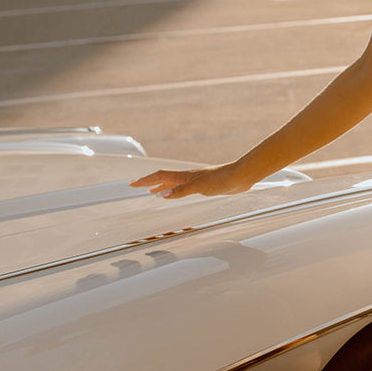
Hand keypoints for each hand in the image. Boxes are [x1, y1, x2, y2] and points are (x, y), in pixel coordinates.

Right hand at [128, 161, 255, 199]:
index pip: (159, 176)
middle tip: (136, 186)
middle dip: (148, 182)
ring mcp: (195, 181)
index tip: (131, 184)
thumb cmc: (222, 180)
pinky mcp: (203, 186)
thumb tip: (161, 194)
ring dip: (160, 186)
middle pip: (163, 178)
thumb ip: (181, 191)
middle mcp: (187, 177)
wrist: (240, 177)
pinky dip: (173, 191)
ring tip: (151, 192)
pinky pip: (182, 188)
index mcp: (184, 176)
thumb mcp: (199, 187)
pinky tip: (175, 194)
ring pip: (172, 183)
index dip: (145, 181)